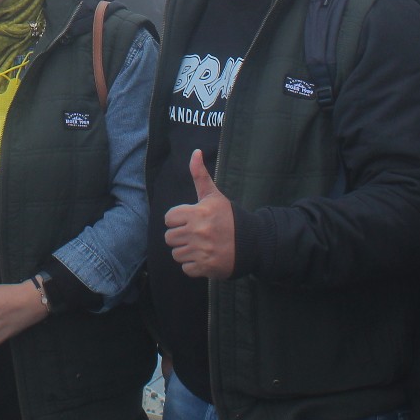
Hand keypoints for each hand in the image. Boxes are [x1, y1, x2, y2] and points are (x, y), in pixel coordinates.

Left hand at [163, 150, 234, 277]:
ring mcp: (201, 251)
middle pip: (169, 237)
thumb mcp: (214, 196)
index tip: (190, 220)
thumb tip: (195, 151)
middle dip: (180, 236)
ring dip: (185, 251)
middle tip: (194, 234)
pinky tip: (204, 257)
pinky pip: (186, 268)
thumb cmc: (229, 217)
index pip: (168, 218)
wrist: (252, 242)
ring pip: (176, 254)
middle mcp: (197, 232)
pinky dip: (193, 265)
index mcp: (197, 213)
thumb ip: (200, 175)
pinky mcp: (205, 267)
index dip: (177, 219)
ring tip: (199, 246)